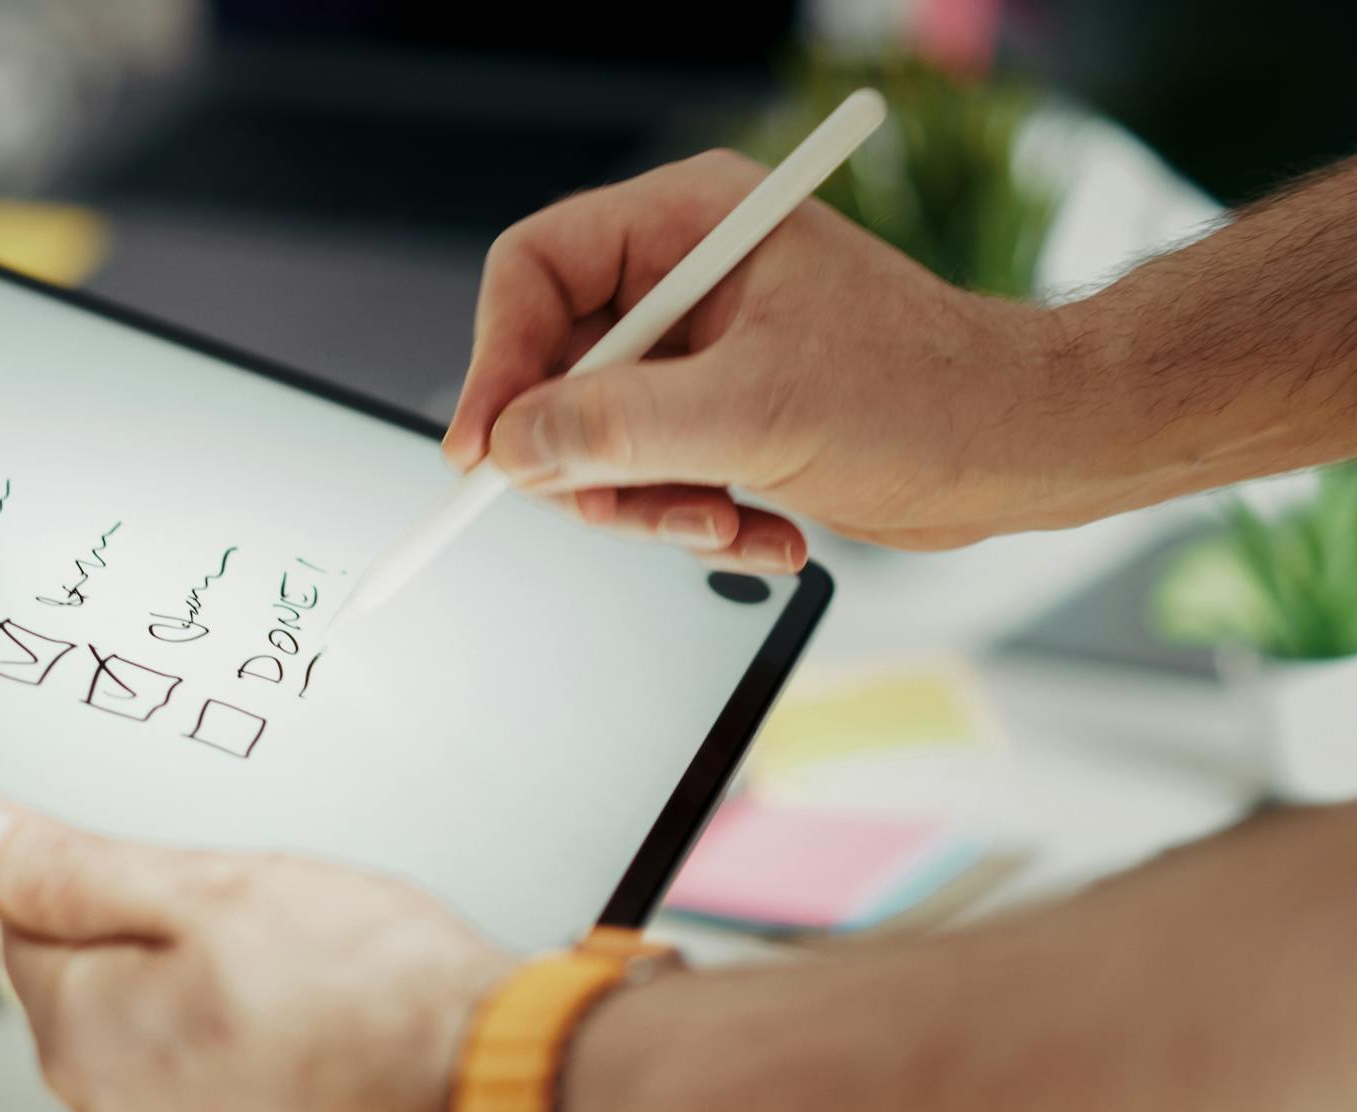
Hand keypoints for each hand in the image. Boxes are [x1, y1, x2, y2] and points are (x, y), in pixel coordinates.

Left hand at [0, 787, 512, 1111]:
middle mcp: (107, 1096)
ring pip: (153, 1007)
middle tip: (244, 904)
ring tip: (288, 952)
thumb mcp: (207, 887)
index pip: (22, 916)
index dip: (98, 868)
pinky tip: (302, 1001)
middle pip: (88, 969)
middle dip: (155, 921)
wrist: (475, 1066)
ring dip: (203, 970)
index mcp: (80, 1027)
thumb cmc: (363, 985)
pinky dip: (241, 1017)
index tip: (165, 858)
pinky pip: (203, 1049)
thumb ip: (66, 865)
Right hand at [442, 150, 1088, 565]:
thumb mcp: (756, 415)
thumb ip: (620, 428)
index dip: (495, 362)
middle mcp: (684, 279)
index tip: (483, 454)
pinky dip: (692, 520)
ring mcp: (700, 351)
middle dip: (588, 461)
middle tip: (624, 514)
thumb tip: (511, 446)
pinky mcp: (720, 414)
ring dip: (648, 507)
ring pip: (596, 438)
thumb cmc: (926, 397)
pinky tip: (764, 535)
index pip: (534, 270)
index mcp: (689, 225)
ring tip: (725, 529)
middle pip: (554, 368)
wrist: (1025, 452)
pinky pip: (650, 474)